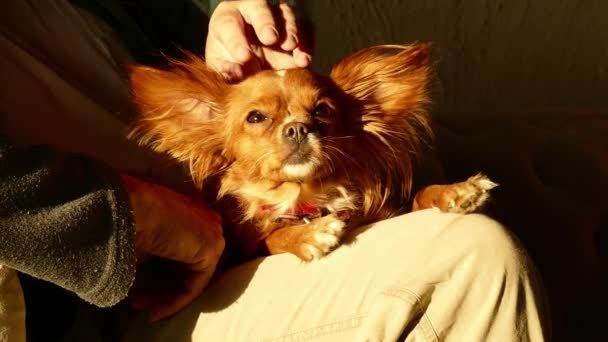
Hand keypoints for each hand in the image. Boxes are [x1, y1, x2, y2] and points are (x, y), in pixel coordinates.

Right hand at [121, 175, 224, 321]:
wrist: (130, 208)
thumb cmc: (128, 219)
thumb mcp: (144, 241)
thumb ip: (156, 257)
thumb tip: (146, 282)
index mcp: (192, 214)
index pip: (184, 254)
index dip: (161, 275)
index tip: (137, 290)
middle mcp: (208, 222)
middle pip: (189, 266)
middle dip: (162, 288)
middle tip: (137, 302)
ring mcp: (214, 233)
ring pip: (192, 277)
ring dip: (165, 297)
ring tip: (141, 307)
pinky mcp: (212, 248)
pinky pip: (196, 285)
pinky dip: (176, 301)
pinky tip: (155, 312)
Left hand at [205, 0, 311, 80]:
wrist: (252, 72)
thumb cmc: (232, 65)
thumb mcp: (224, 70)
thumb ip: (226, 71)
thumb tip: (235, 74)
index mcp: (227, 20)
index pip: (229, 23)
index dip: (236, 40)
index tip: (243, 57)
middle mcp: (252, 14)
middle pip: (259, 7)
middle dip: (265, 22)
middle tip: (270, 39)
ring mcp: (277, 21)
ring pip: (287, 14)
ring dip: (290, 30)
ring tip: (289, 47)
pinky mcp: (297, 34)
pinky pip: (306, 32)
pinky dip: (306, 45)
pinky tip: (303, 60)